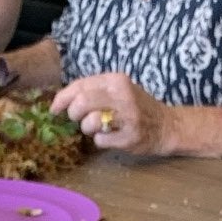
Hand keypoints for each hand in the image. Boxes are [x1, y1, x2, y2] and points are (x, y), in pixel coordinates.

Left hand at [52, 73, 174, 155]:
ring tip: (98, 128)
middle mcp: (122, 95)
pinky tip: (112, 137)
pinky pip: (100, 141)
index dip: (62, 98)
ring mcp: (128, 116)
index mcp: (116, 80)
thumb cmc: (136, 106)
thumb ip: (93, 91)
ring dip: (87, 129)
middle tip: (78, 119)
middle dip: (74, 114)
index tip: (54, 108)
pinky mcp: (130, 137)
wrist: (167, 125)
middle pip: (81, 103)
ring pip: (89, 122)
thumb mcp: (117, 90)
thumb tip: (62, 100)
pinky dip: (101, 141)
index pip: (80, 85)